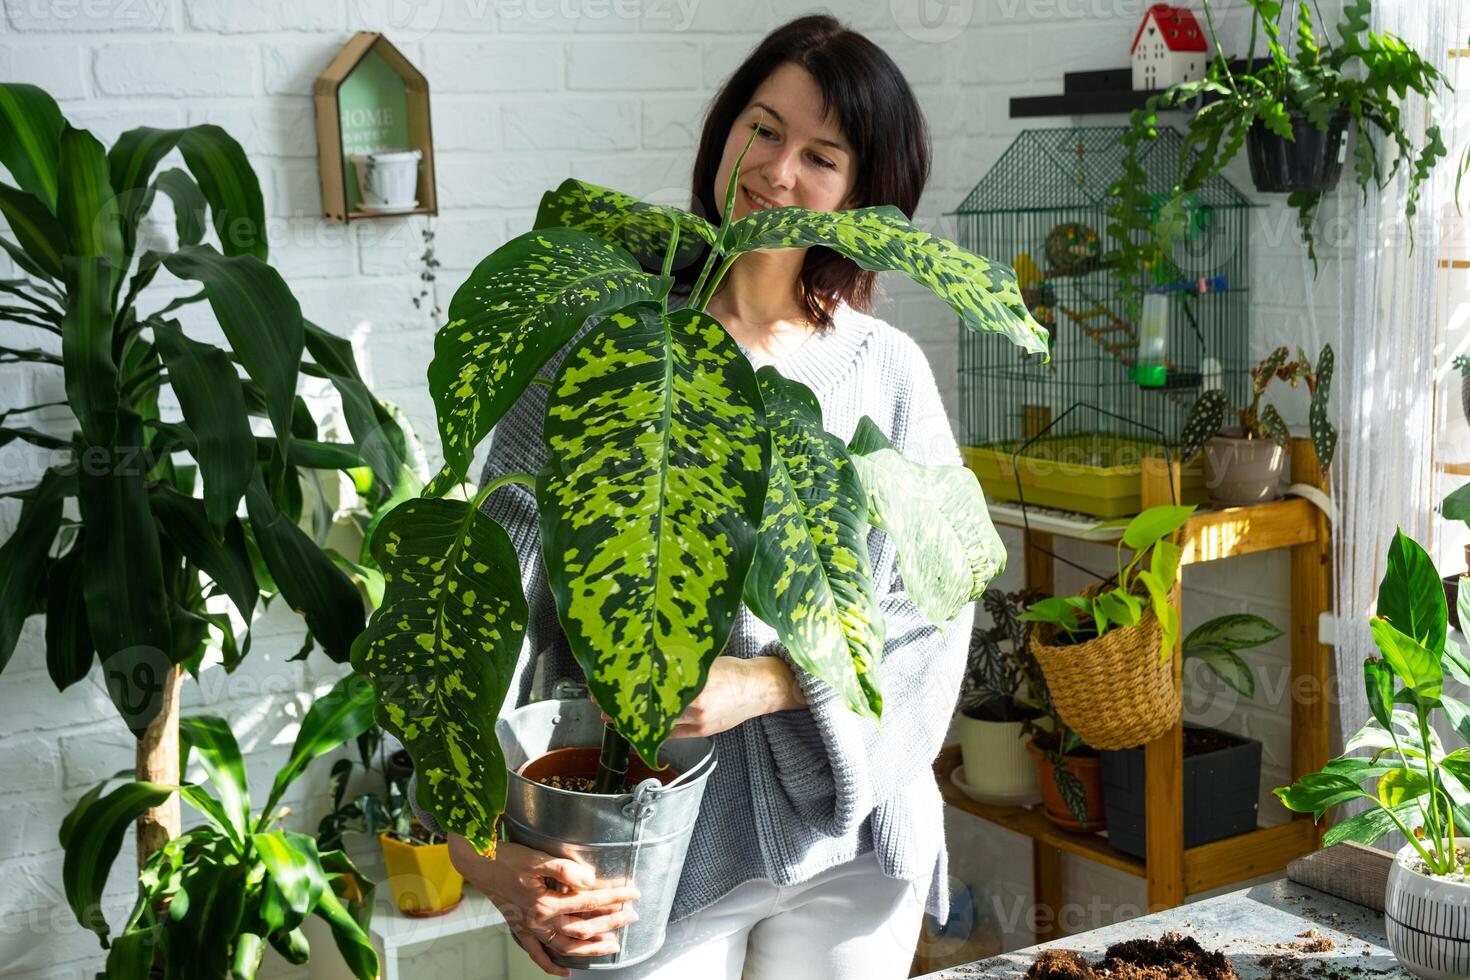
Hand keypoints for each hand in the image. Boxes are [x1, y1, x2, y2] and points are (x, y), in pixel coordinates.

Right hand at [448, 835, 640, 976]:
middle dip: (611, 923)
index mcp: (545, 902)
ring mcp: (530, 928)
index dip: (614, 898)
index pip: (589, 902)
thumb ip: (565, 869)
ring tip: (612, 946)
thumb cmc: (508, 858)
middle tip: (632, 917)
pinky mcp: (521, 930)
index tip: (633, 893)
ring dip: (590, 949)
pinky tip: (565, 972)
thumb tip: (590, 880)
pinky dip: (550, 966)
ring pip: (566, 946)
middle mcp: (539, 920)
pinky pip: (537, 955)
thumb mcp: (538, 857)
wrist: (479, 863)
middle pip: (583, 927)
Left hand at [598, 656, 805, 738]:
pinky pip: (671, 733)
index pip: (654, 683)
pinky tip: (639, 725)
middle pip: (651, 706)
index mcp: (696, 680)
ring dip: (635, 719)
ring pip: (658, 724)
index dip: (629, 685)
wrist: (762, 689)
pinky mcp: (701, 732)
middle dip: (625, 704)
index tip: (610, 681)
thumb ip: (677, 663)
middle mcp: (696, 703)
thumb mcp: (704, 658)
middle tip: (603, 700)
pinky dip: (653, 729)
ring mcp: (699, 721)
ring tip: (613, 714)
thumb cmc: (733, 669)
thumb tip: (645, 660)